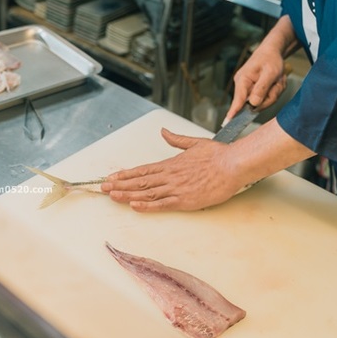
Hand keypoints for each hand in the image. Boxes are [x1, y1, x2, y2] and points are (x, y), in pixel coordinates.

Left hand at [100, 128, 247, 211]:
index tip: (112, 177)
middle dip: (120, 185)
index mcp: (171, 163)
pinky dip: (147, 206)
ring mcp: (176, 188)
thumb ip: (177, 140)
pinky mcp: (185, 200)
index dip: (126, 174)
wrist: (233, 165)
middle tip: (103, 188)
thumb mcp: (195, 143)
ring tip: (112, 197)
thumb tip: (164, 131)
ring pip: (146, 193)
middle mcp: (170, 175)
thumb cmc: (217, 155)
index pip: (143, 170)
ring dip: (128, 195)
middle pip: (140, 182)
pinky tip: (134, 206)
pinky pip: (162, 204)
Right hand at [224, 42, 286, 123]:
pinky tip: (274, 83)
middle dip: (270, 96)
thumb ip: (262, 88)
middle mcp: (242, 85)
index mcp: (243, 80)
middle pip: (255, 104)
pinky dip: (273, 92)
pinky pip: (265, 99)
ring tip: (276, 80)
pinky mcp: (253, 91)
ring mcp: (248, 89)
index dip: (234, 112)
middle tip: (277, 84)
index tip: (227, 122)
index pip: (238, 99)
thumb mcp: (270, 73)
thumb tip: (253, 104)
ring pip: (263, 102)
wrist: (271, 52)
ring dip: (273, 93)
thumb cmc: (270, 59)